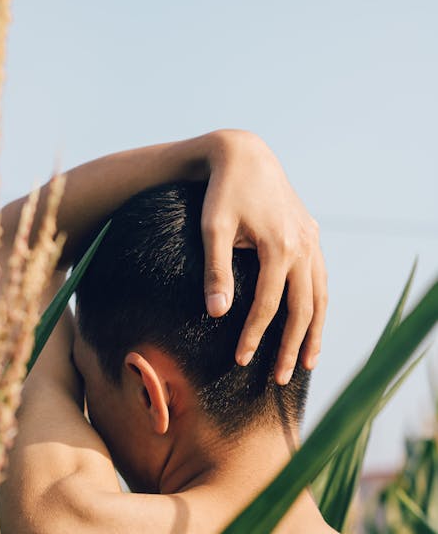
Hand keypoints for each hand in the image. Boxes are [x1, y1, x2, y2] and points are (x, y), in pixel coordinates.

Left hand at [200, 130, 326, 384]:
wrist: (244, 154)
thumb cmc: (222, 192)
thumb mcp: (213, 228)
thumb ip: (216, 271)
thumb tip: (217, 314)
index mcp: (279, 247)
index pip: (268, 304)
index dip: (255, 335)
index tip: (241, 360)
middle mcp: (303, 247)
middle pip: (302, 309)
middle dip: (291, 347)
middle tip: (280, 379)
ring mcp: (312, 241)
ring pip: (320, 297)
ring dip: (315, 332)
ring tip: (308, 364)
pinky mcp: (312, 235)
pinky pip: (321, 279)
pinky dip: (319, 305)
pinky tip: (313, 324)